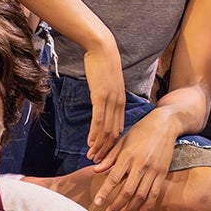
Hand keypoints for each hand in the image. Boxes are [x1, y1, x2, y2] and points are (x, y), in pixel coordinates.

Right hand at [80, 45, 128, 163]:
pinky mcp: (100, 96)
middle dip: (106, 149)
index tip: (105, 154)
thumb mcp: (108, 83)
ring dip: (99, 145)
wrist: (102, 48)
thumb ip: (107, 95)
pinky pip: (98, 119)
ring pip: (107, 129)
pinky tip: (90, 142)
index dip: (112, 143)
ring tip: (92, 156)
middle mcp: (118, 103)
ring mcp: (110, 100)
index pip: (118, 128)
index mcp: (121, 101)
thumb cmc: (103, 63)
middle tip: (98, 162)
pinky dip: (94, 133)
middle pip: (114, 133)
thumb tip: (101, 103)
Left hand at [93, 109, 180, 210]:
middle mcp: (140, 165)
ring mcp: (153, 170)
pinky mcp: (162, 173)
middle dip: (116, 206)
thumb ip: (110, 157)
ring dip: (130, 209)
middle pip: (127, 191)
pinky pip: (155, 193)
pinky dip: (147, 205)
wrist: (164, 124)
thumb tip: (95, 171)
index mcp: (127, 156)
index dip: (104, 193)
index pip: (113, 179)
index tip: (97, 203)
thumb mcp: (122, 140)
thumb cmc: (140, 131)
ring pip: (140, 195)